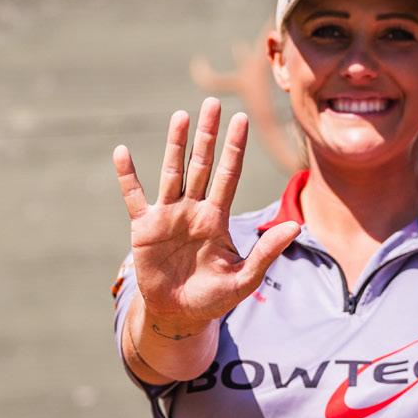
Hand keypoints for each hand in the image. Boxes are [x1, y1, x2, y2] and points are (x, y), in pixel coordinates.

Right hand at [112, 97, 300, 335]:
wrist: (178, 315)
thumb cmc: (213, 298)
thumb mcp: (244, 278)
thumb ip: (266, 252)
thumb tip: (295, 226)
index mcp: (217, 218)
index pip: (228, 175)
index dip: (235, 148)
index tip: (241, 119)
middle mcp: (193, 209)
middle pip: (201, 164)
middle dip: (207, 135)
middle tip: (212, 103)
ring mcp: (168, 215)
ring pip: (172, 172)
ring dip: (175, 145)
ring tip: (180, 117)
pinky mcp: (145, 227)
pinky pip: (135, 196)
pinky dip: (127, 176)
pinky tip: (121, 152)